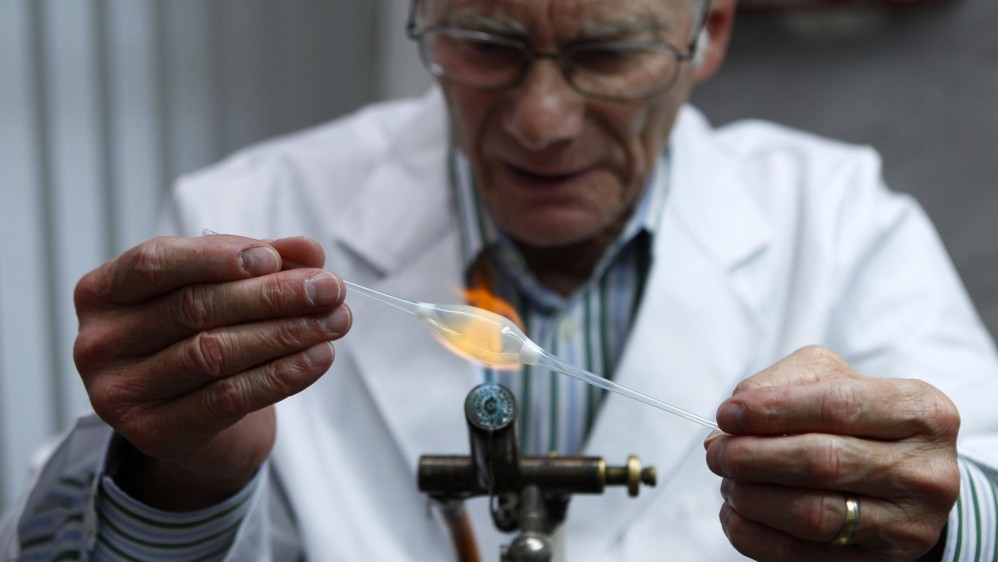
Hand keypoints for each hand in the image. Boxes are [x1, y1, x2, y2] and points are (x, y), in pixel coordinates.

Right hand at [73, 235, 350, 509]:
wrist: (196, 424)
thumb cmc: (204, 336)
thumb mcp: (224, 291)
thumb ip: (261, 262)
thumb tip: (308, 250)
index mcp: (104, 291)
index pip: (157, 262)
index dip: (217, 256)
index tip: (274, 257)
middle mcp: (98, 341)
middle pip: (195, 307)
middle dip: (272, 295)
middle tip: (330, 289)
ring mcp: (118, 392)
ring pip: (214, 352)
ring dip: (286, 333)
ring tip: (336, 320)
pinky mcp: (154, 433)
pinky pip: (229, 397)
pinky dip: (282, 374)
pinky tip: (319, 357)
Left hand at [704, 345, 958, 560]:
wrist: (904, 480)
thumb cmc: (858, 420)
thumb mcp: (832, 380)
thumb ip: (781, 385)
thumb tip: (731, 422)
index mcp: (921, 412)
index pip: (838, 405)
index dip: (773, 410)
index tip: (727, 414)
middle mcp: (927, 471)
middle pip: (822, 462)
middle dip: (753, 456)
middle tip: (716, 453)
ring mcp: (910, 526)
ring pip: (812, 515)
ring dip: (751, 498)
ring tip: (727, 482)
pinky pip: (803, 556)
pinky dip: (754, 536)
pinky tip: (735, 515)